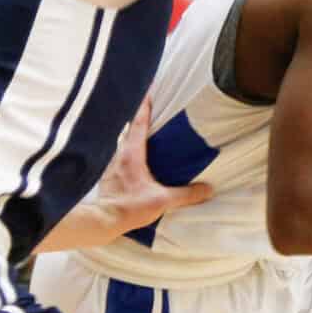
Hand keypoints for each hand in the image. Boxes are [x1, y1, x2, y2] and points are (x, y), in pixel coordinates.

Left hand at [81, 104, 211, 239]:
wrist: (103, 220)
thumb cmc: (129, 207)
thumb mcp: (162, 201)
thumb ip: (186, 194)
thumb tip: (207, 189)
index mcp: (132, 154)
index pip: (138, 123)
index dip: (144, 106)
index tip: (149, 92)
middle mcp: (119, 154)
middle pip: (129, 128)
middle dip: (138, 116)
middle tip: (149, 106)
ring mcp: (112, 164)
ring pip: (122, 141)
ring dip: (131, 133)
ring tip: (144, 130)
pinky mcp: (109, 175)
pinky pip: (119, 155)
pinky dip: (127, 149)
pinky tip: (134, 156)